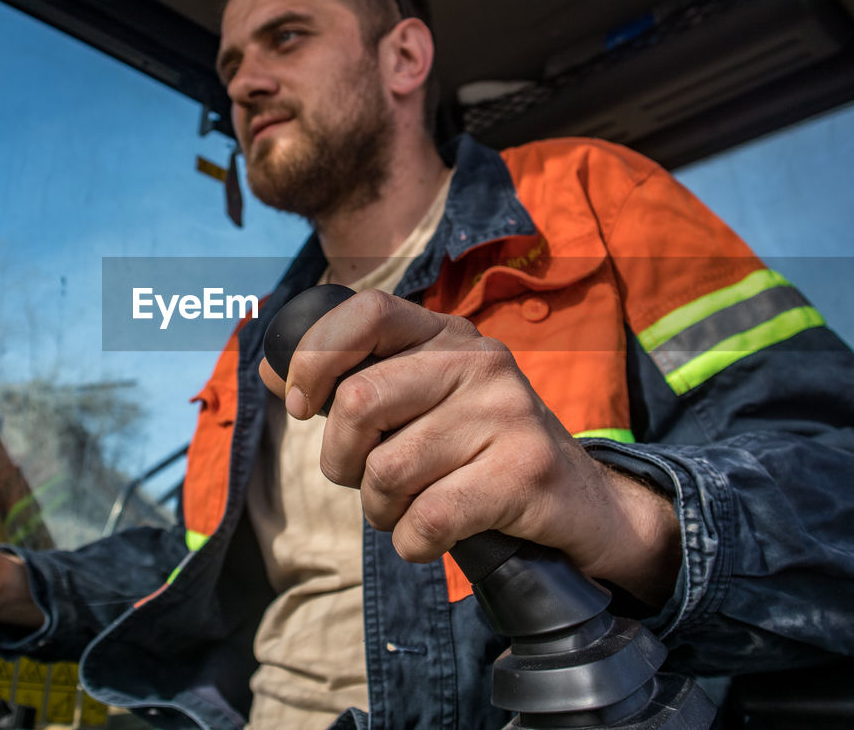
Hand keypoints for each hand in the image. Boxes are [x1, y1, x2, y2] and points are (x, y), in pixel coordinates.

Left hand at [258, 289, 680, 605]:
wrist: (582, 504)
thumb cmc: (479, 453)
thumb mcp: (424, 401)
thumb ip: (356, 381)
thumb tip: (271, 372)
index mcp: (447, 334)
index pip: (366, 311)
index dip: (315, 358)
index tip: (301, 406)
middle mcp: (480, 360)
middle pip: (360, 401)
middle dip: (341, 460)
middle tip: (363, 479)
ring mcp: (507, 412)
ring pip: (388, 470)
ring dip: (381, 510)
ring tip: (408, 509)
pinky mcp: (524, 471)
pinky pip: (428, 517)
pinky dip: (412, 542)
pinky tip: (431, 537)